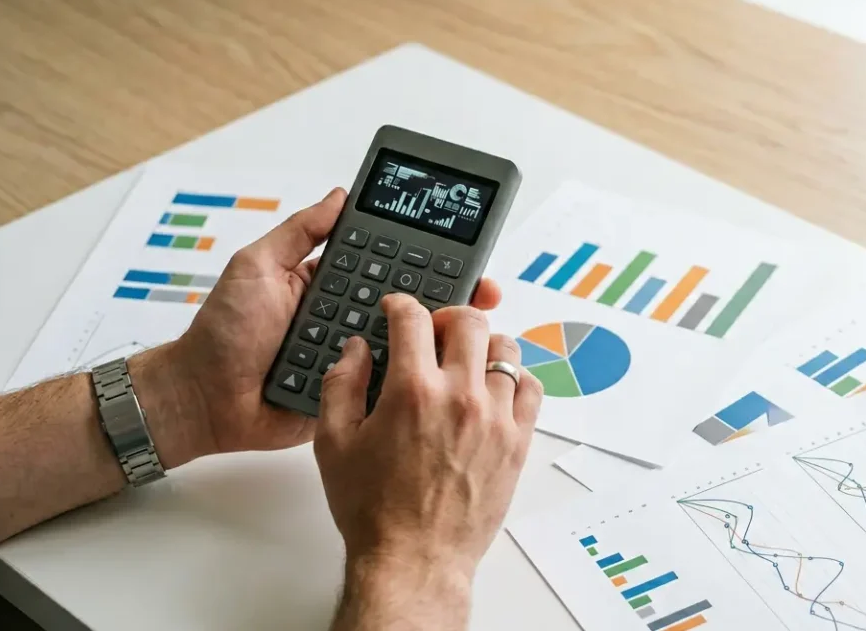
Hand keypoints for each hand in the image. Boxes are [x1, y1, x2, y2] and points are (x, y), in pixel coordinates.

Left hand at [131, 188, 503, 467]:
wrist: (203, 400)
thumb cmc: (221, 334)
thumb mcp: (255, 266)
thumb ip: (299, 232)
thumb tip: (340, 195)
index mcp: (332, 284)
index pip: (388, 264)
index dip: (424, 257)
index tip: (460, 249)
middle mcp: (349, 319)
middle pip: (409, 306)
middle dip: (448, 297)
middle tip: (482, 293)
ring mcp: (354, 359)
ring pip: (407, 348)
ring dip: (437, 340)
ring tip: (470, 330)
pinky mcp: (353, 398)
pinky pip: (388, 389)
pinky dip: (414, 383)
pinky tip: (444, 376)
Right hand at [314, 295, 542, 627]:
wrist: (414, 559)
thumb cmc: (373, 509)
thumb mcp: (334, 443)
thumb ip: (341, 385)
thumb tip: (356, 349)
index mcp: (412, 392)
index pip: (413, 318)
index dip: (401, 305)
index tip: (397, 310)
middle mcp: (461, 398)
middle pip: (469, 321)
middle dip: (447, 316)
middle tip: (434, 332)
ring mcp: (496, 419)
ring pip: (506, 350)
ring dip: (483, 346)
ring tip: (466, 361)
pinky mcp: (518, 442)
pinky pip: (531, 389)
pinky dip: (515, 379)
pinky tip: (495, 389)